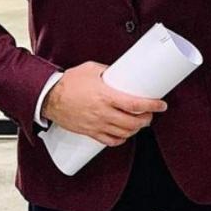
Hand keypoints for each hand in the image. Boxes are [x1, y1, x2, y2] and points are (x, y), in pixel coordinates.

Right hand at [41, 62, 166, 146]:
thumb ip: (109, 72)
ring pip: (123, 133)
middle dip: (147, 119)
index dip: (152, 106)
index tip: (161, 104)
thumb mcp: (92, 69)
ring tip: (140, 123)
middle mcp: (102, 113)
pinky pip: (109, 141)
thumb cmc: (69, 82)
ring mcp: (96, 125)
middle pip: (132, 122)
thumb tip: (122, 73)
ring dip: (136, 130)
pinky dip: (120, 140)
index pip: (135, 104)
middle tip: (151, 114)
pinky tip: (124, 134)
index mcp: (105, 96)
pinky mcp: (89, 132)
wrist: (48, 97)